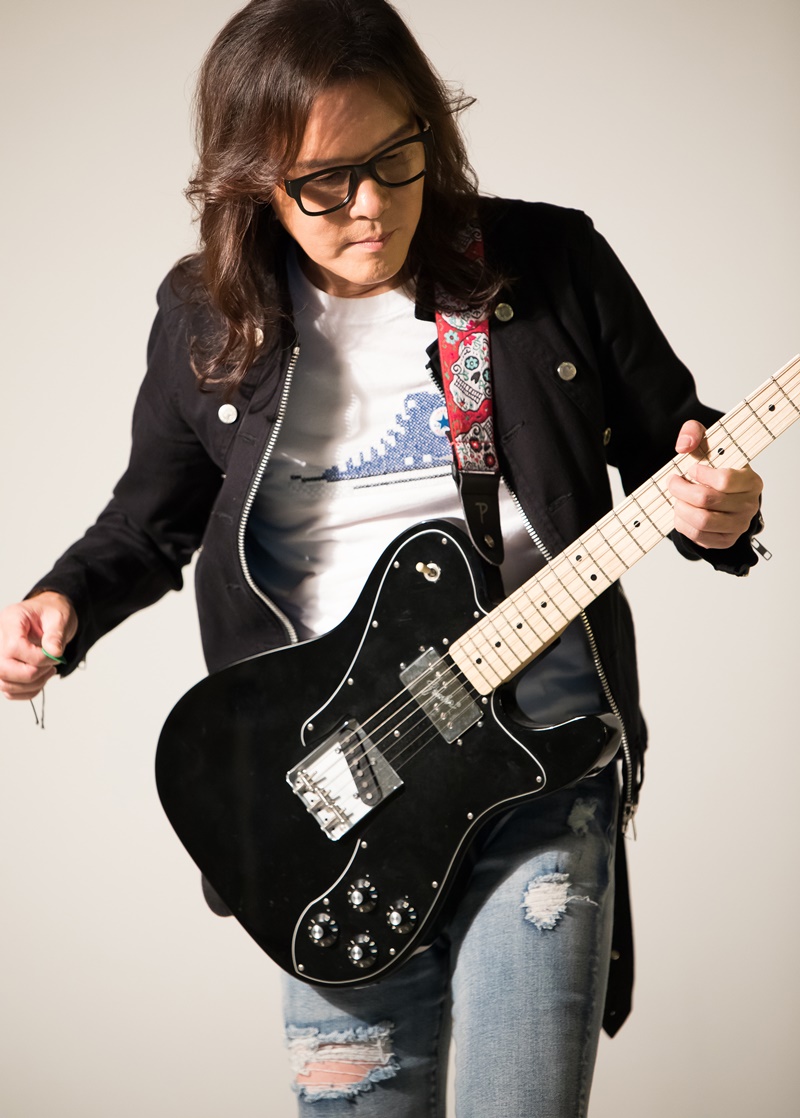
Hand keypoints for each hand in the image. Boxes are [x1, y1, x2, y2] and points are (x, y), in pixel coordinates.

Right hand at [0, 592, 77, 700]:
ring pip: (4, 683)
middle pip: (3, 669)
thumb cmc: (51, 613)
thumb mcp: (59, 618)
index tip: (54, 656)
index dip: (37, 658)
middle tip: (51, 667)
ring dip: (32, 685)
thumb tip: (53, 652)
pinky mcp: (4, 668)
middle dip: (33, 674)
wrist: (48, 615)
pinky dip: (27, 691)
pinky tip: (41, 680)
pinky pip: (8, 690)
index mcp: (10, 621)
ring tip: (48, 672)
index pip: (13, 648)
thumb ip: (56, 635)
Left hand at [669, 420, 762, 548]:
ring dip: (681, 508)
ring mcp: (738, 525)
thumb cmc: (715, 467)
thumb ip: (694, 432)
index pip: (724, 480)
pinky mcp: (725, 540)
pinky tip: (682, 512)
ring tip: (677, 498)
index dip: (700, 474)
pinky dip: (683, 524)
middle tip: (673, 482)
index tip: (690, 469)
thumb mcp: (707, 443)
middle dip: (681, 490)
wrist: (723, 492)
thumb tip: (684, 445)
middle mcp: (749, 505)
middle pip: (707, 501)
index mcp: (750, 481)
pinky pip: (698, 537)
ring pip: (701, 521)